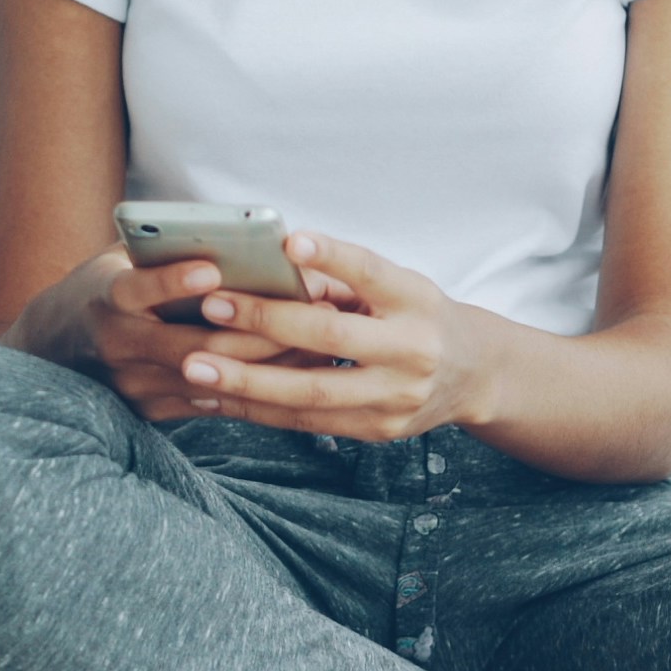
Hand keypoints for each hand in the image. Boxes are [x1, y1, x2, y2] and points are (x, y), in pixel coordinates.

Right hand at [63, 247, 308, 425]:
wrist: (55, 348)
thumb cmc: (106, 287)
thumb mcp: (120, 259)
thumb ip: (163, 248)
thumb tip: (235, 233)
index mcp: (108, 298)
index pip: (137, 288)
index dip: (173, 281)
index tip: (212, 268)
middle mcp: (117, 345)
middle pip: (190, 346)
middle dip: (253, 332)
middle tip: (307, 313)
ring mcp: (132, 385)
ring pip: (208, 378)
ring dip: (264, 364)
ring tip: (315, 344)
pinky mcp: (149, 411)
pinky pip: (208, 403)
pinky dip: (251, 388)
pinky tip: (292, 375)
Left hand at [170, 232, 499, 442]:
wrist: (473, 375)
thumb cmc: (417, 315)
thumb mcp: (398, 286)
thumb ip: (343, 279)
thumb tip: (270, 264)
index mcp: (415, 299)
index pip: (372, 272)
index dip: (333, 256)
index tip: (291, 239)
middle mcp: (412, 350)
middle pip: (332, 337)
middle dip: (266, 322)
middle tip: (212, 306)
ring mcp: (396, 397)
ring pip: (312, 392)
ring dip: (247, 380)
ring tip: (196, 365)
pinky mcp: (378, 431)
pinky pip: (309, 422)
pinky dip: (260, 409)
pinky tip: (220, 395)